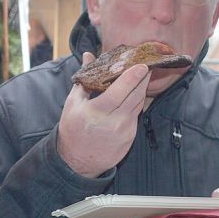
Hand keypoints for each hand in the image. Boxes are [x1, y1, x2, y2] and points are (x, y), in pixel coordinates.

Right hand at [58, 52, 149, 176]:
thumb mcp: (73, 103)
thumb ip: (84, 79)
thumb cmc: (72, 130)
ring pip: (138, 104)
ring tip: (141, 76)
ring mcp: (125, 131)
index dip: (132, 76)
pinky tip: (133, 95)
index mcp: (97, 112)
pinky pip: (136, 115)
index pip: (120, 91)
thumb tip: (88, 56)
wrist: (77, 161)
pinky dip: (135, 103)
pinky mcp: (130, 137)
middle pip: (135, 95)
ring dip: (141, 89)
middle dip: (142, 78)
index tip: (141, 64)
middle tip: (146, 64)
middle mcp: (114, 123)